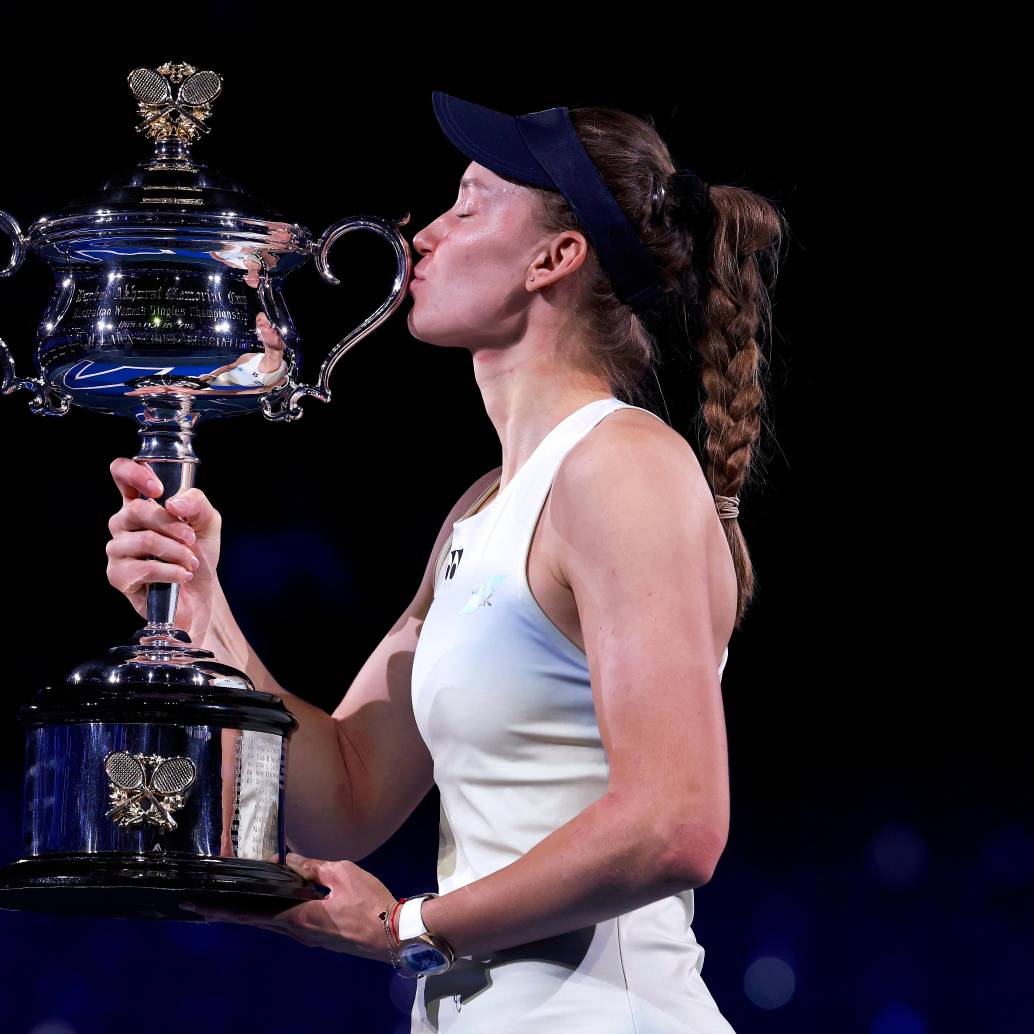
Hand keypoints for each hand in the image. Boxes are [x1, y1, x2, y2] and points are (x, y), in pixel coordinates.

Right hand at [105, 458, 222, 640]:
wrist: (200, 594)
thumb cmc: (197, 555)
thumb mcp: (208, 523)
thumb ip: (197, 503)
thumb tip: (173, 503)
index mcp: (141, 503)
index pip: (120, 473)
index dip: (134, 473)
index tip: (159, 490)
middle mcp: (123, 524)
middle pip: (137, 510)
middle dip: (173, 525)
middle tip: (192, 540)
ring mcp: (117, 549)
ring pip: (144, 540)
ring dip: (177, 552)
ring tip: (190, 563)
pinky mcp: (118, 575)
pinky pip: (143, 568)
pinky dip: (171, 571)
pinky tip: (181, 576)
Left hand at [181, 853, 397, 962]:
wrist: (392, 934)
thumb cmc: (368, 903)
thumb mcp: (341, 873)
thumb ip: (312, 866)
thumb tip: (289, 861)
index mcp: (297, 917)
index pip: (251, 913)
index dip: (223, 910)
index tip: (198, 906)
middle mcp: (296, 931)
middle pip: (256, 920)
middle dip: (229, 911)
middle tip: (202, 904)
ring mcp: (307, 936)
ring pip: (271, 921)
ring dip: (251, 911)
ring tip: (232, 900)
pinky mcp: (318, 935)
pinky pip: (287, 921)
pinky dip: (272, 911)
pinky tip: (272, 901)